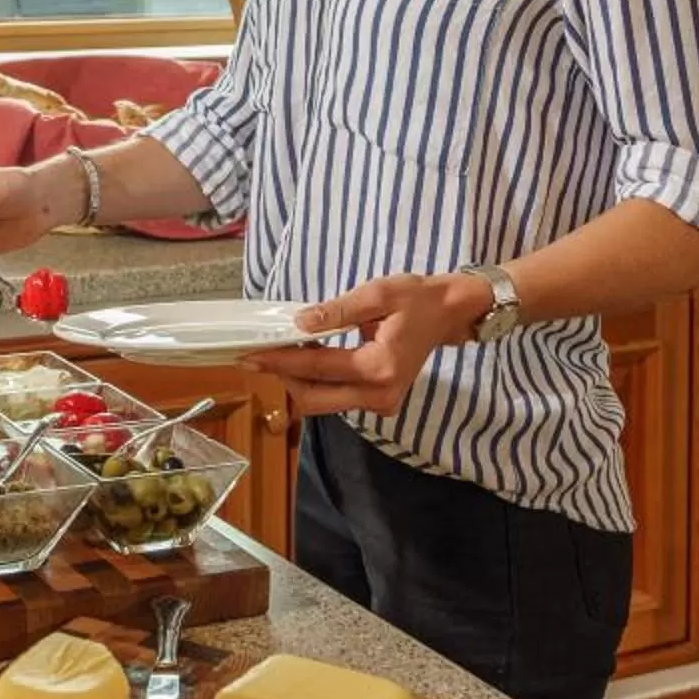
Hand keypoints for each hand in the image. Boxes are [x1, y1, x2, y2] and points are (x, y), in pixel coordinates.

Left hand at [247, 272, 492, 417]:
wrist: (449, 314)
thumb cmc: (416, 299)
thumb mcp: (376, 294)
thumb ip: (337, 311)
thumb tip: (299, 323)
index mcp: (379, 368)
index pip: (317, 368)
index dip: (280, 361)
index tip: (249, 355)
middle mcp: (379, 395)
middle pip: (314, 398)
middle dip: (283, 378)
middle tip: (257, 356)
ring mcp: (381, 404)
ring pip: (323, 402)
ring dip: (298, 380)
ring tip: (281, 353)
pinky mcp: (380, 403)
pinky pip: (337, 398)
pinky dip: (317, 382)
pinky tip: (307, 358)